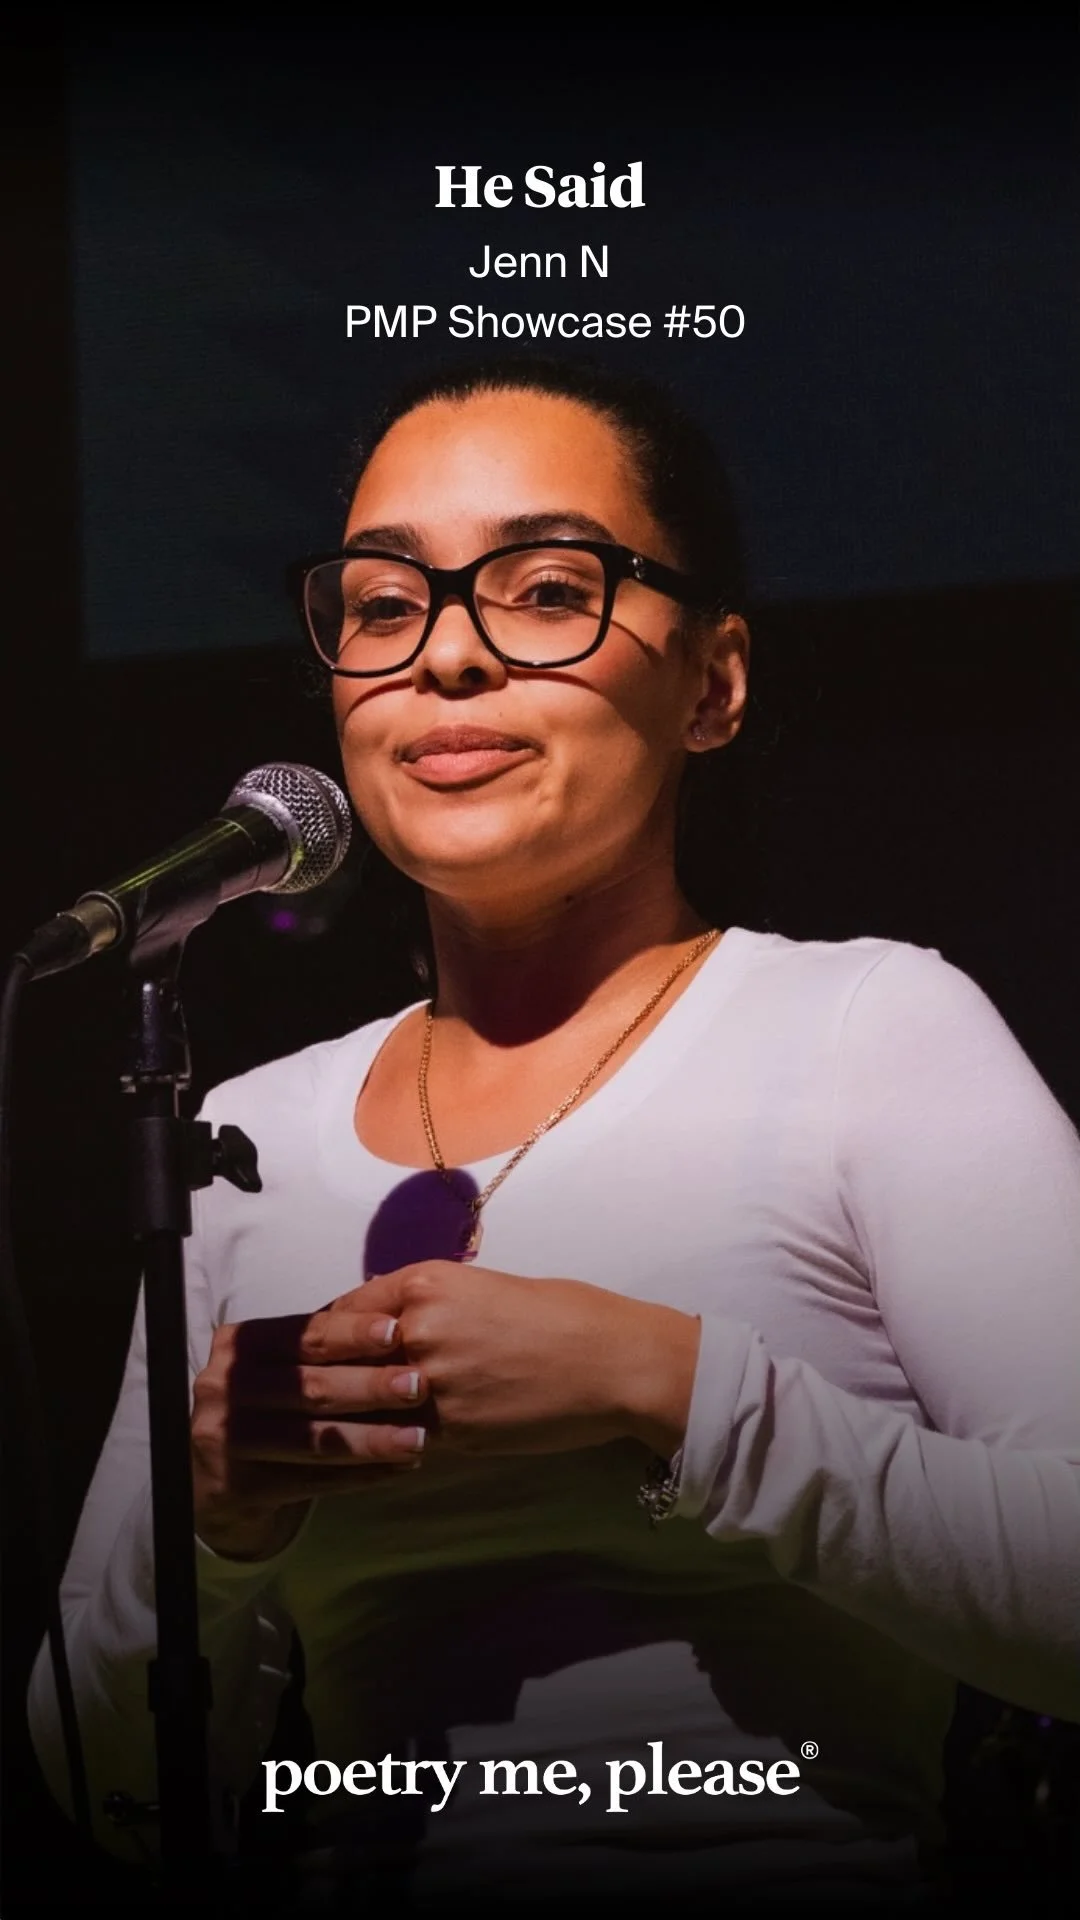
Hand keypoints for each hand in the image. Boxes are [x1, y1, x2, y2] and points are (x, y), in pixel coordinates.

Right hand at [191, 1299, 427, 1560]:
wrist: (220, 1481)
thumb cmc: (271, 1410)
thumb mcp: (285, 1369)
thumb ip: (325, 1349)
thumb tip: (397, 1326)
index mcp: (239, 1346)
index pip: (303, 1336)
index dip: (350, 1333)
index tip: (396, 1332)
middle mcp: (223, 1388)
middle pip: (309, 1386)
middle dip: (370, 1385)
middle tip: (419, 1385)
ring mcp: (224, 1440)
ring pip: (313, 1439)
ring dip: (372, 1438)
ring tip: (418, 1438)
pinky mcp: (236, 1486)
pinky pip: (310, 1481)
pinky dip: (358, 1475)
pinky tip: (396, 1470)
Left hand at [355, 1261, 699, 1458]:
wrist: (613, 1362)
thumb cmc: (566, 1313)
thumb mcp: (489, 1287)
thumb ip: (435, 1304)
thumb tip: (399, 1321)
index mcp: (427, 1284)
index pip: (350, 1308)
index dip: (333, 1330)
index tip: (321, 1346)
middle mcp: (418, 1330)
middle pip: (344, 1359)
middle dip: (329, 1375)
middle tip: (310, 1391)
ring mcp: (432, 1384)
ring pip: (367, 1406)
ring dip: (354, 1416)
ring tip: (333, 1427)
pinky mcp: (452, 1430)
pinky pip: (403, 1439)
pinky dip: (391, 1445)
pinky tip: (383, 1450)